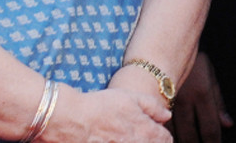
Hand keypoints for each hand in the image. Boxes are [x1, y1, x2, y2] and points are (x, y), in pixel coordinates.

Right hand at [42, 86, 171, 142]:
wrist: (68, 119)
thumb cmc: (99, 106)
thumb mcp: (129, 97)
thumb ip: (152, 106)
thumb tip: (167, 116)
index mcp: (145, 131)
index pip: (165, 139)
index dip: (162, 136)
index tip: (156, 133)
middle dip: (151, 141)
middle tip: (140, 135)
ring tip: (124, 136)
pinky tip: (113, 140)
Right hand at [168, 52, 231, 141]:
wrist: (167, 46)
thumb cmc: (193, 63)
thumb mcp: (211, 77)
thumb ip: (219, 103)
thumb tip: (228, 124)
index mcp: (202, 93)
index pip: (210, 127)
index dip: (214, 142)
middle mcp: (184, 100)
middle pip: (190, 136)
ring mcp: (167, 102)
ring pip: (173, 134)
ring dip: (180, 142)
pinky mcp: (154, 103)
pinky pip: (160, 126)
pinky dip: (166, 135)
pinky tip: (169, 139)